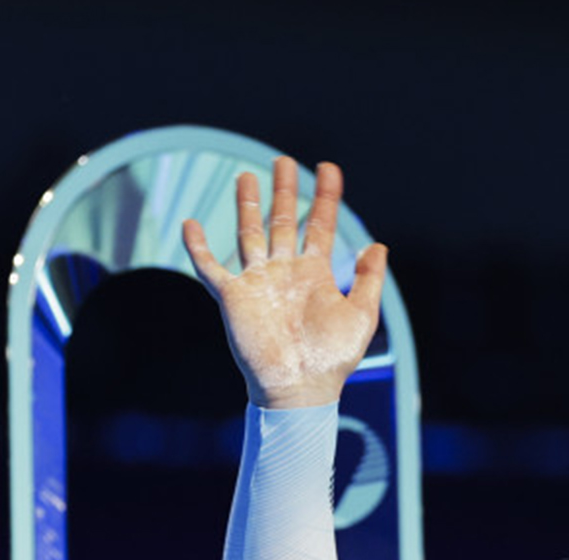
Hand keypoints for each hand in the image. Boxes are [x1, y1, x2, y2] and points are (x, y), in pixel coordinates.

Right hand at [182, 157, 388, 407]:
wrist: (300, 388)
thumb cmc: (333, 359)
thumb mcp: (361, 315)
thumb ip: (369, 280)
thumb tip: (378, 245)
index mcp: (315, 274)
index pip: (319, 225)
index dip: (325, 196)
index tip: (329, 168)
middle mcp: (285, 271)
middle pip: (282, 221)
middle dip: (284, 191)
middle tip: (284, 161)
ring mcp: (258, 281)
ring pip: (249, 233)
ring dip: (248, 205)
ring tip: (247, 176)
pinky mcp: (233, 296)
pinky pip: (210, 267)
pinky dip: (197, 247)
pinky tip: (190, 224)